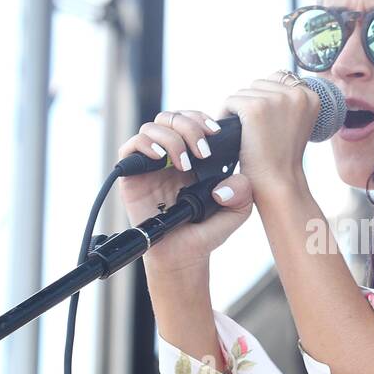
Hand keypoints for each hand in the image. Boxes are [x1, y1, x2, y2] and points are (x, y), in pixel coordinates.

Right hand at [115, 110, 253, 273]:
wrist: (185, 255)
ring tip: (184, 163)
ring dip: (171, 138)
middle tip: (202, 151)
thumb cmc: (207, 230)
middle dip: (189, 126)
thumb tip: (229, 180)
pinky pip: (129, 148)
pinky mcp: (131, 177)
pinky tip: (161, 158)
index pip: (192, 120)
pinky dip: (144, 145)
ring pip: (152, 128)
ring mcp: (150, 164)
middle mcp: (170, 155)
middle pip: (171, 117)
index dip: (201, 119)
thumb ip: (243, 192)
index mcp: (193, 155)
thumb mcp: (237, 211)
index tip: (216, 132)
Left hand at [217, 73, 319, 196]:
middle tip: (254, 131)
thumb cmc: (282, 157)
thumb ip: (286, 100)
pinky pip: (231, 101)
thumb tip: (262, 83)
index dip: (266, 100)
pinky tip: (235, 133)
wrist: (279, 182)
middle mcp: (297, 93)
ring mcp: (277, 99)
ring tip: (246, 133)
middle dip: (252, 103)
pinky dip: (226, 115)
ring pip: (244, 92)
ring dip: (239, 111)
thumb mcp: (295, 122)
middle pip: (260, 84)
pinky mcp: (256, 108)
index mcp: (311, 95)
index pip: (278, 79)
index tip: (265, 123)